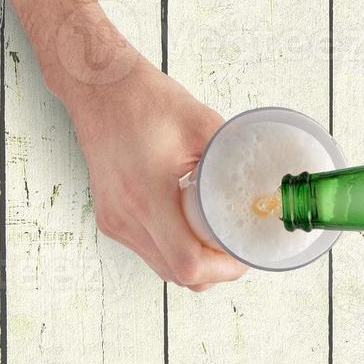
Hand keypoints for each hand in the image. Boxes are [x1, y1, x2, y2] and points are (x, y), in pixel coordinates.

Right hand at [62, 48, 247, 290]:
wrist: (98, 89)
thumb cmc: (143, 100)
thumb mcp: (200, 123)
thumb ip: (233, 155)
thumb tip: (265, 181)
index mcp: (147, 195)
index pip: (188, 262)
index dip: (222, 269)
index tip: (243, 255)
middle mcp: (125, 217)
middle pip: (177, 274)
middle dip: (214, 270)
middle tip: (237, 250)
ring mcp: (114, 222)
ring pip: (162, 267)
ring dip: (194, 262)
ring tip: (219, 240)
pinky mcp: (110, 219)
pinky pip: (149, 251)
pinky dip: (174, 249)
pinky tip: (192, 229)